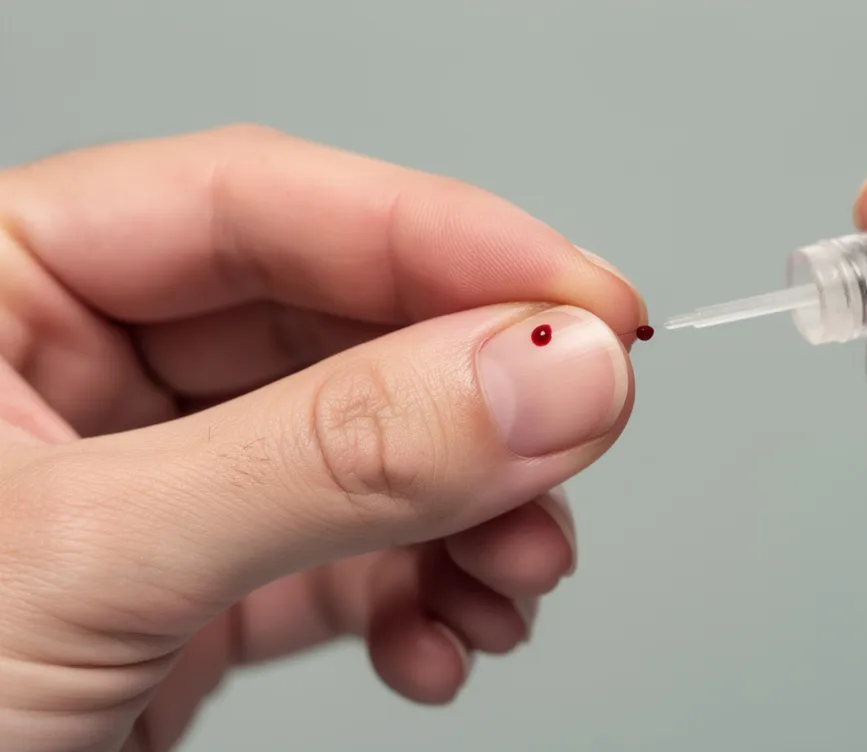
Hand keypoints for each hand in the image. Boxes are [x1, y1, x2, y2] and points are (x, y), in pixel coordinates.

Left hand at [0, 125, 644, 750]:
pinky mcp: (186, 591)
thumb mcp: (86, 566)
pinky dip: (420, 598)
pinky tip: (445, 642)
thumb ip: (331, 458)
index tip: (587, 305)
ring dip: (471, 514)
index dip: (443, 241)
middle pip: (333, 326)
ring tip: (518, 576)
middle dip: (472, 403)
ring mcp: (140, 484)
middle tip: (576, 444)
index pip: (257, 206)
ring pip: (364, 449)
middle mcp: (67, 369)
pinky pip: (342, 559)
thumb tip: (548, 372)